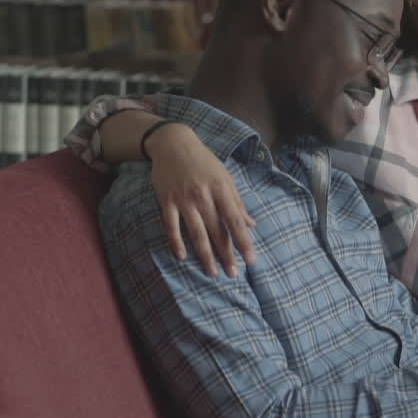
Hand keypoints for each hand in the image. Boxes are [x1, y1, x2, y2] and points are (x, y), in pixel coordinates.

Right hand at [146, 123, 256, 277]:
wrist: (174, 144)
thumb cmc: (204, 161)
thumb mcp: (225, 177)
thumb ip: (238, 201)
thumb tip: (252, 224)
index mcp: (221, 189)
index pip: (235, 221)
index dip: (244, 241)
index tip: (251, 259)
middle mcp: (203, 196)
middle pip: (217, 231)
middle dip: (226, 254)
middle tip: (233, 273)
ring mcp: (184, 199)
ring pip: (196, 233)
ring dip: (205, 254)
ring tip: (213, 272)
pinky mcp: (166, 200)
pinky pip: (171, 226)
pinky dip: (176, 242)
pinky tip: (181, 257)